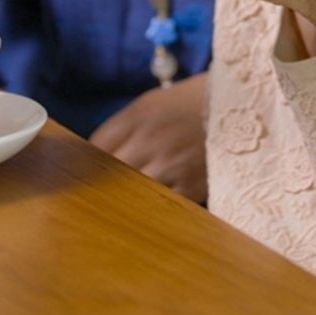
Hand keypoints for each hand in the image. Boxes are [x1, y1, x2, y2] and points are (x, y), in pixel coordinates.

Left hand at [90, 72, 208, 202]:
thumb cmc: (185, 105)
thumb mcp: (147, 106)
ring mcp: (172, 165)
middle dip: (102, 187)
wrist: (235, 103)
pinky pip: (164, 206)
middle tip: (95, 201)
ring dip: (127, 201)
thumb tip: (92, 158)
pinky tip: (153, 209)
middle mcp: (150, 141)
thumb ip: (119, 130)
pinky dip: (156, 208)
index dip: (86, 167)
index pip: (96, 150)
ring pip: (134, 194)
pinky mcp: (192, 185)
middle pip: (111, 175)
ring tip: (122, 211)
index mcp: (136, 119)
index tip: (80, 180)